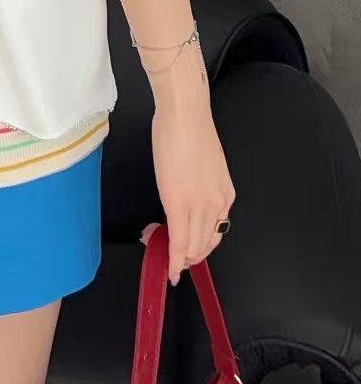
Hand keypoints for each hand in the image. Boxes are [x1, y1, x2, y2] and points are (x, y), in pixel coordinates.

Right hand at [148, 67, 235, 283]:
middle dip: (185, 255)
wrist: (185, 115)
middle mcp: (217, 204)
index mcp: (225, 195)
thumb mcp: (205, 165)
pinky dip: (173, 258)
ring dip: (177, 256)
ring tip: (158, 248)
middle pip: (204, 244)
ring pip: (193, 246)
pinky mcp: (179, 203)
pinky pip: (179, 240)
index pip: (214, 233)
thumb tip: (186, 198)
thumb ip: (199, 187)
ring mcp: (200, 206)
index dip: (197, 247)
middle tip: (164, 248)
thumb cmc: (191, 130)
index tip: (183, 250)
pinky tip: (168, 267)